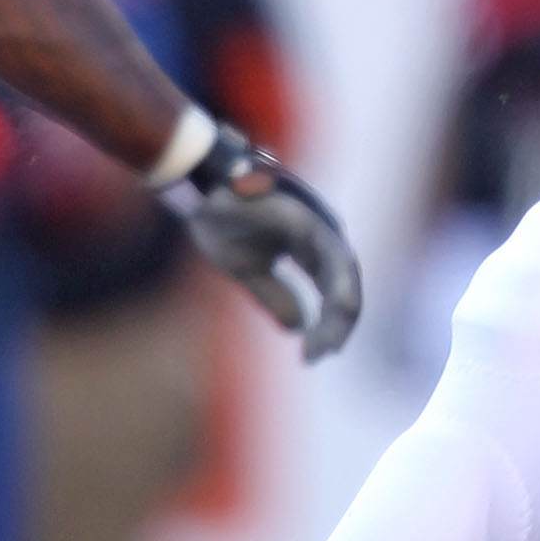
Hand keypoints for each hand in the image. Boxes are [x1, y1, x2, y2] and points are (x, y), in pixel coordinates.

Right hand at [163, 124, 362, 361]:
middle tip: (321, 356)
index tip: (312, 356)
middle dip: (337, 324)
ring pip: (345, 271)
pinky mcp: (304, 216)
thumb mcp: (248, 268)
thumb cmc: (222, 218)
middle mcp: (322, 232)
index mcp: (312, 245)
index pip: (332, 290)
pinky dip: (336, 284)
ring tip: (329, 345)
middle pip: (344, 284)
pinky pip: (330, 254)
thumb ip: (277, 295)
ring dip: (340, 312)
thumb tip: (299, 328)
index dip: (328, 325)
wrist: (195, 183)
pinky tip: (334, 309)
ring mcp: (317, 221)